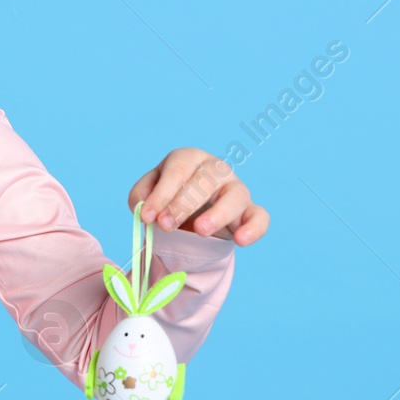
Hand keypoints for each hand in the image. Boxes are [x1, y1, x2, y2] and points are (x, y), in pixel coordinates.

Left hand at [129, 148, 267, 246]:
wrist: (189, 218)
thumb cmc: (168, 199)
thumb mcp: (148, 195)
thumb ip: (140, 198)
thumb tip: (143, 209)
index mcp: (188, 158)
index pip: (177, 169)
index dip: (162, 193)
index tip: (147, 217)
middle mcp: (216, 169)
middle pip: (205, 181)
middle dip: (182, 204)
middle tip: (165, 226)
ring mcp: (236, 189)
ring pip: (235, 196)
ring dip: (218, 214)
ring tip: (200, 231)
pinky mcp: (250, 211)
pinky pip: (260, 217)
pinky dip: (254, 228)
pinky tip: (241, 241)